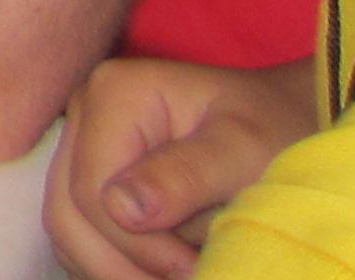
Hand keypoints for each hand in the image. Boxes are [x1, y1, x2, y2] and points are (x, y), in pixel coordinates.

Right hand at [45, 58, 310, 278]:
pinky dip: (115, 264)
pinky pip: (82, 235)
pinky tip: (160, 269)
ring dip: (118, 269)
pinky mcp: (93, 175)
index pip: (91, 191)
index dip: (139, 246)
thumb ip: (184, 176)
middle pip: (68, 213)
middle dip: (123, 265)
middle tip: (188, 279)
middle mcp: (85, 113)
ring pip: (69, 230)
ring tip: (180, 274)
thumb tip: (121, 209)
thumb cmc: (275, 129)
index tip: (195, 269)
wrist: (287, 121)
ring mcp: (83, 145)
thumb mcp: (244, 151)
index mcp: (114, 94)